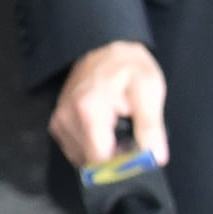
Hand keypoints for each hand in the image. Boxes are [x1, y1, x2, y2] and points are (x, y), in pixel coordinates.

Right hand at [50, 41, 169, 171]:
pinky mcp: (56, 124)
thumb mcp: (149, 90)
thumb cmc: (129, 68)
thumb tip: (156, 158)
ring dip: (102, 153)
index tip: (137, 155)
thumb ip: (150, 126)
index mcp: (88, 111)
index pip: (101, 160)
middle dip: (114, 158)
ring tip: (118, 132)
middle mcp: (66, 119)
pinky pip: (75, 150)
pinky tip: (104, 132)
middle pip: (92, 162)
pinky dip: (91, 148)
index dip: (122, 164)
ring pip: (83, 159)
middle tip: (131, 138)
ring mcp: (58, 122)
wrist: (104, 49)